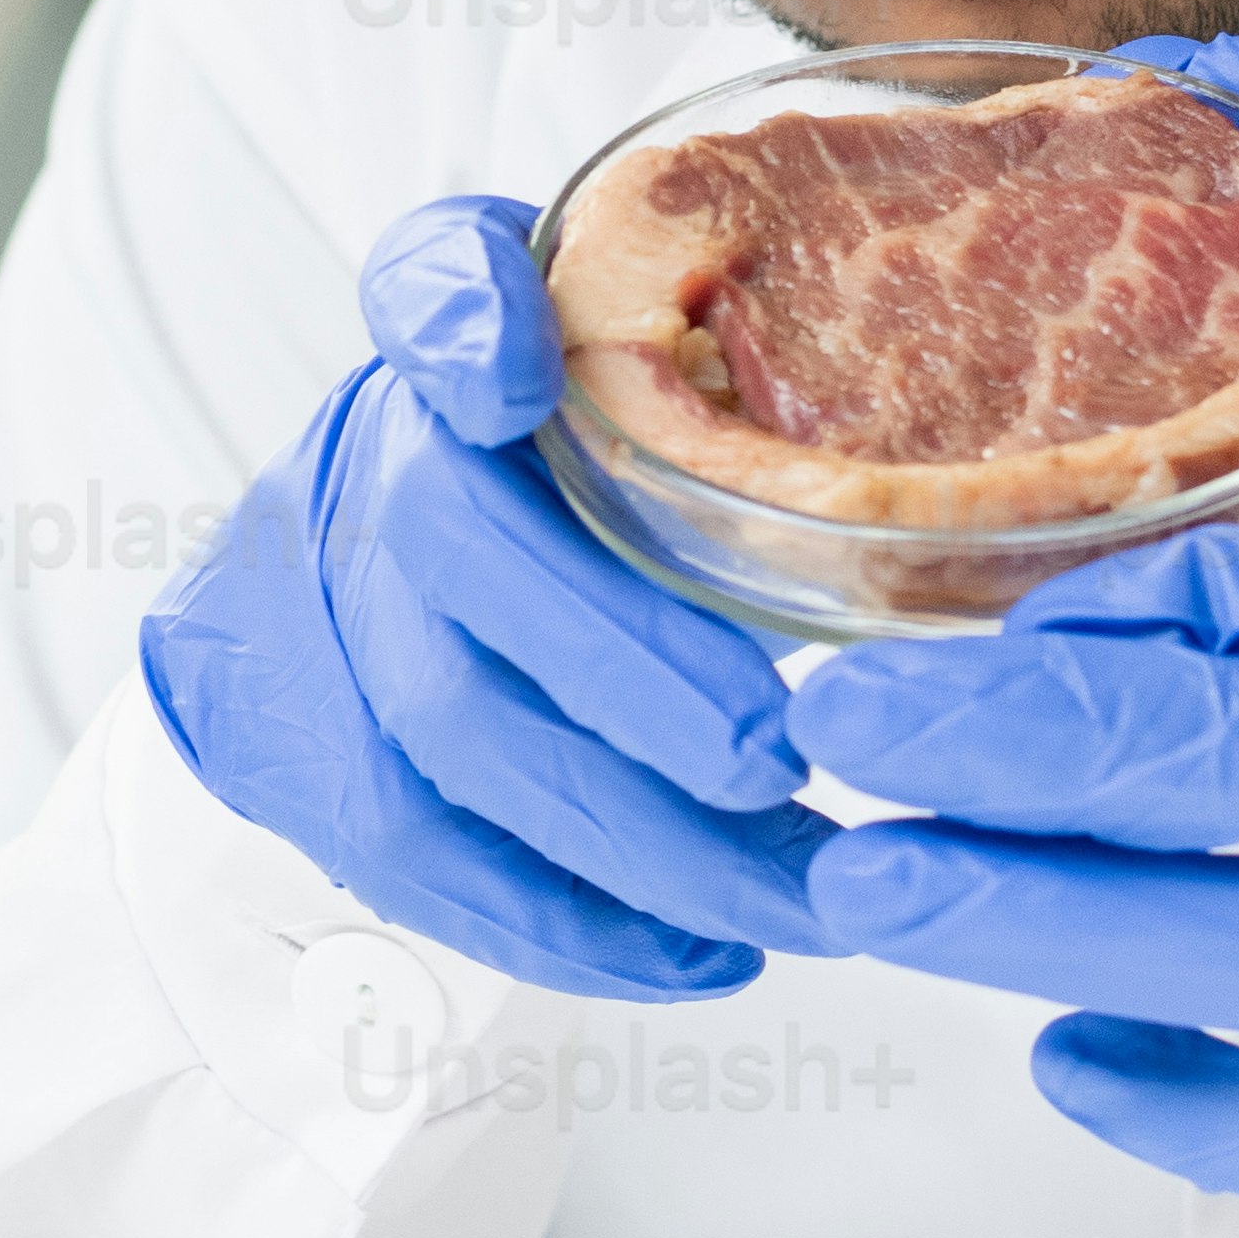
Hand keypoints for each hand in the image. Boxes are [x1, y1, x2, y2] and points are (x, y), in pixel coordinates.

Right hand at [140, 194, 833, 1002]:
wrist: (377, 559)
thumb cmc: (581, 473)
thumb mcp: (669, 370)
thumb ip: (753, 356)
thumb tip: (940, 473)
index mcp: (455, 329)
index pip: (427, 286)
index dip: (455, 326)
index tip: (509, 376)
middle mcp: (365, 453)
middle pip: (448, 544)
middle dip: (624, 670)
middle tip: (778, 757)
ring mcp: (310, 605)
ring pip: (444, 731)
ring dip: (633, 837)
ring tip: (796, 897)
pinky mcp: (298, 750)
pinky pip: (421, 858)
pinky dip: (570, 924)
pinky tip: (701, 951)